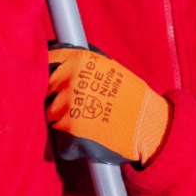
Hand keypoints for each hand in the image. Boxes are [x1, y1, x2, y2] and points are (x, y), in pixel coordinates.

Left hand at [46, 44, 171, 169]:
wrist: (148, 124)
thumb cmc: (130, 96)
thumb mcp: (107, 67)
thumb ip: (82, 62)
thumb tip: (58, 54)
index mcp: (78, 61)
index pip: (48, 60)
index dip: (49, 69)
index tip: (52, 76)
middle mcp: (69, 80)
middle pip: (47, 89)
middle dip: (57, 97)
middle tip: (77, 104)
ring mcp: (68, 105)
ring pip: (52, 114)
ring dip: (64, 119)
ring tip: (87, 120)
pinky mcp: (70, 129)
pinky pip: (61, 138)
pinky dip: (71, 141)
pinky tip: (89, 136)